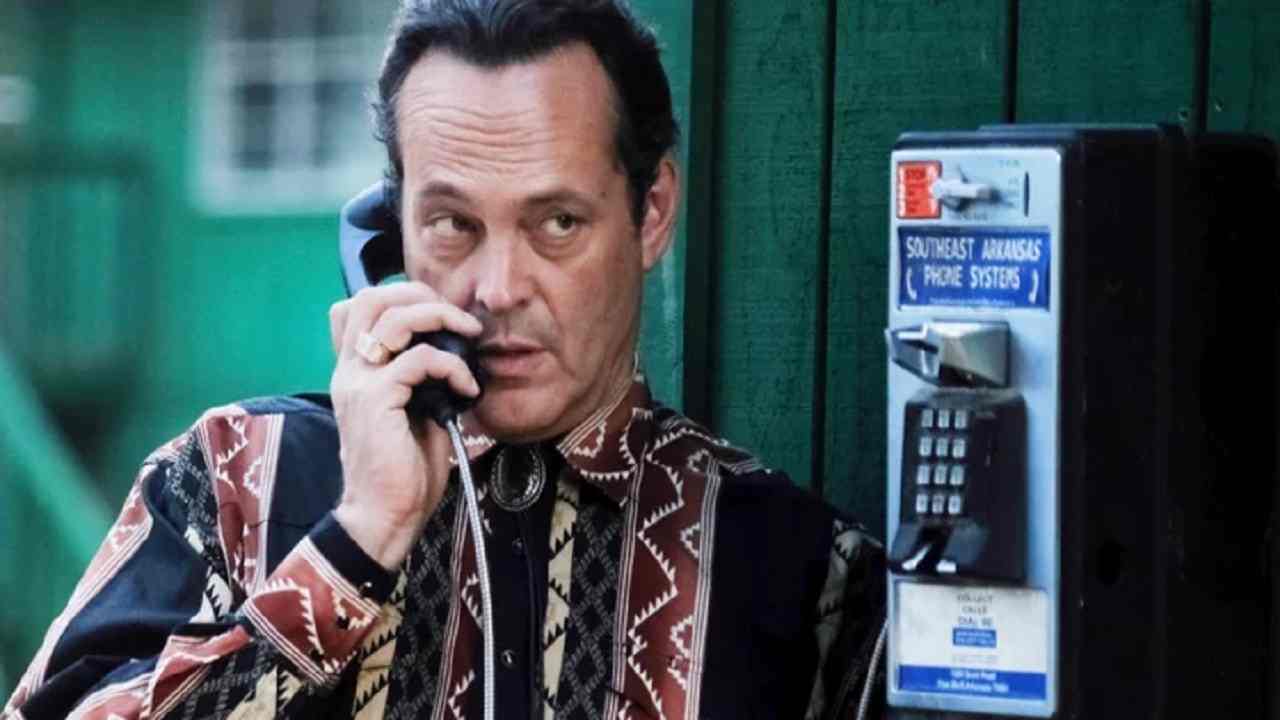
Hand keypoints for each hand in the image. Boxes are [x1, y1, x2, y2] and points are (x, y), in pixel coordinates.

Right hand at [327, 282, 482, 568]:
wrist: (383, 517)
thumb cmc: (403, 472)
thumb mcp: (413, 413)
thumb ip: (420, 380)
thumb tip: (453, 354)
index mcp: (354, 371)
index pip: (356, 306)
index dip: (400, 298)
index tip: (440, 319)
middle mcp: (349, 370)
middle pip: (370, 298)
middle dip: (421, 296)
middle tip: (457, 320)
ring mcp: (358, 382)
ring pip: (393, 318)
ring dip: (440, 319)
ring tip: (468, 339)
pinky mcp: (376, 400)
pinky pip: (419, 360)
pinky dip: (452, 366)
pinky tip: (467, 388)